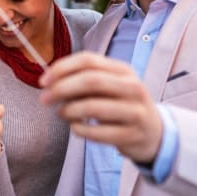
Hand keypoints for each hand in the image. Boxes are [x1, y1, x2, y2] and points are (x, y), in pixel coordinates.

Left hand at [38, 51, 162, 163]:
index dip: (62, 68)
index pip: (88, 60)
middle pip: (90, 81)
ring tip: (61, 113)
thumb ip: (84, 81)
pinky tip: (75, 127)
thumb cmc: (121, 105)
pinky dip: (78, 129)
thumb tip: (50, 81)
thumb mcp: (110, 86)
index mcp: (124, 70)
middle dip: (61, 89)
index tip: (43, 81)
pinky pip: (97, 133)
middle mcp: (132, 87)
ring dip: (69, 111)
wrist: (153, 133)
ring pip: (92, 107)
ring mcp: (134, 112)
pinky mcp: (131, 135)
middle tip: (44, 99)